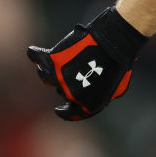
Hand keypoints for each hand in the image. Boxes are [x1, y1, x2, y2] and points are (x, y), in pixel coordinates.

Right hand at [26, 7, 147, 120]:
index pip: (70, 113)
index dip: (65, 112)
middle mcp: (69, 94)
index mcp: (87, 104)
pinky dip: (35, 54)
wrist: (114, 42)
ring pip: (45, 76)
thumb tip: (93, 97)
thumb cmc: (120, 64)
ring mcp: (59, 77)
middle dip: (67, 83)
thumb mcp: (118, 87)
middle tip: (76, 69)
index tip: (59, 110)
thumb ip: (103, 96)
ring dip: (50, 70)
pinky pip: (36, 57)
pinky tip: (35, 51)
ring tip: (59, 60)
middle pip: (60, 91)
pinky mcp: (52, 59)